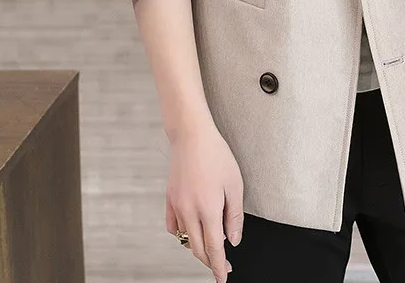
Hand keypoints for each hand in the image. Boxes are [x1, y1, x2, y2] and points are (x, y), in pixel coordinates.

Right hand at [166, 122, 243, 282]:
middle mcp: (189, 212)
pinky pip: (173, 226)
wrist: (191, 136)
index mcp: (208, 210)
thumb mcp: (235, 184)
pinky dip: (181, 234)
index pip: (214, 248)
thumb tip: (233, 240)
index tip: (223, 277)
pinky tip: (189, 232)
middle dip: (210, 261)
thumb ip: (234, 215)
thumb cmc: (216, 156)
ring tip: (210, 246)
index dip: (219, 266)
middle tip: (222, 265)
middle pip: (198, 248)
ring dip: (197, 247)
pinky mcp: (169, 198)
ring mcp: (177, 206)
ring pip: (185, 239)